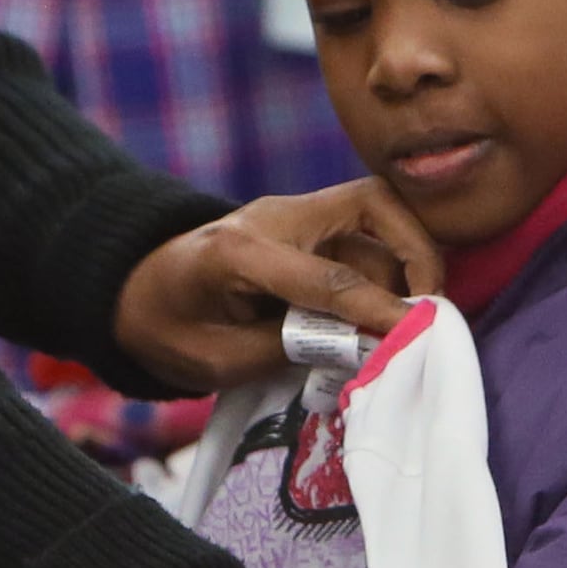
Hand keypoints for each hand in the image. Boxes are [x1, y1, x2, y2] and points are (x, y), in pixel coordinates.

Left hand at [113, 180, 449, 392]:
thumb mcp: (216, 361)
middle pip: (371, 207)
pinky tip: (393, 307)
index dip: (377, 309)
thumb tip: (358, 345)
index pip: (327, 277)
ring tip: (408, 321)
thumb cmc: (168, 331)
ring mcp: (295, 214)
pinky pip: (367, 234)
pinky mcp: (308, 224)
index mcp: (239, 251)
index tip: (415, 335)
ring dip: (404, 268)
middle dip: (416, 254)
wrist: (136, 292)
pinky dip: (392, 266)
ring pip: (377, 222)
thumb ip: (287, 350)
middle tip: (430, 312)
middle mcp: (275, 216)